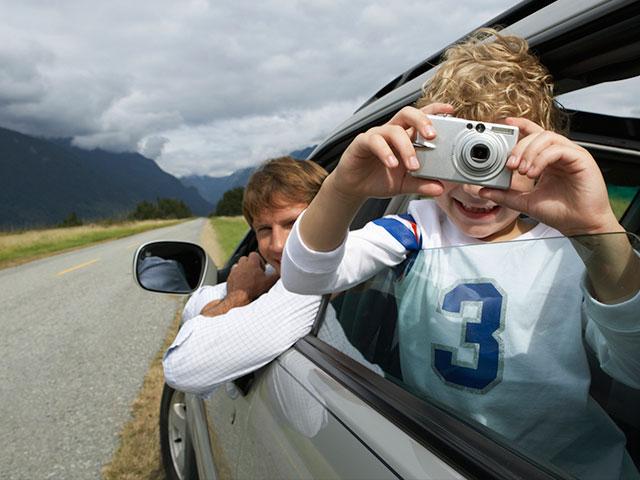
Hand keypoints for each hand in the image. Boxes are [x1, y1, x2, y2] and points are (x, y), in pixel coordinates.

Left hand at [200, 252, 278, 316]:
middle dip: (250, 264)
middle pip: (245, 259)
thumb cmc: (254, 290)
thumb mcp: (269, 282)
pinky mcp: (229, 278)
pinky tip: (242, 284)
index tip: (262, 269)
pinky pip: (233, 274)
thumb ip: (276, 275)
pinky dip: (237, 277)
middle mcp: (241, 265)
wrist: (239, 300)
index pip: (254, 254)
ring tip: (248, 278)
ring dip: (243, 270)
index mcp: (251, 263)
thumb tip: (282, 272)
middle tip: (255, 273)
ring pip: (239, 266)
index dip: (259, 261)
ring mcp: (234, 271)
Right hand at [329, 103, 454, 201]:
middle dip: (422, 120)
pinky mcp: (362, 143)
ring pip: (393, 129)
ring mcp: (377, 135)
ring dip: (406, 147)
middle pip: (408, 113)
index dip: (434, 110)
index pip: (421, 117)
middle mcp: (391, 132)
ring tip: (413, 165)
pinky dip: (385, 152)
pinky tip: (392, 164)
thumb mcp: (405, 184)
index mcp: (405, 136)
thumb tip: (440, 188)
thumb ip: (422, 184)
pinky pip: (374, 141)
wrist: (355, 187)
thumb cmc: (379, 178)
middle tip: (432, 136)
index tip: (450, 110)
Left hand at [479, 117, 622, 235]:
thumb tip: (483, 191)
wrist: (581, 226)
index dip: (520, 126)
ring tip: (522, 170)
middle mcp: (560, 154)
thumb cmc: (560, 212)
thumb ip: (505, 195)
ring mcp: (572, 154)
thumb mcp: (525, 202)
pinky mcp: (581, 159)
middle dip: (519, 146)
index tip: (504, 125)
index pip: (534, 135)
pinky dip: (542, 159)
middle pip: (537, 135)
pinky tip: (533, 172)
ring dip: (530, 152)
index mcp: (548, 160)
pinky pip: (558, 149)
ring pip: (547, 138)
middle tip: (509, 164)